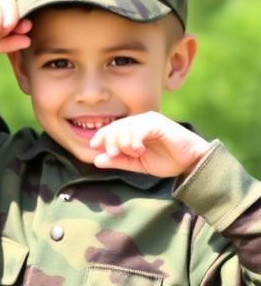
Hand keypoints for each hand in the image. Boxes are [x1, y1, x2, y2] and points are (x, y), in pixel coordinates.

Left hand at [88, 112, 209, 176]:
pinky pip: (139, 128)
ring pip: (125, 127)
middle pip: (116, 127)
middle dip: (110, 140)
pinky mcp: (158, 123)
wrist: (192, 163)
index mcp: (134, 129)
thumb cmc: (167, 161)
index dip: (101, 136)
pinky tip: (139, 151)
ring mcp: (150, 121)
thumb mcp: (137, 164)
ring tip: (132, 154)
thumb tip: (96, 160)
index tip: (93, 147)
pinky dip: (135, 140)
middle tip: (112, 153)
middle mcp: (141, 122)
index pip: (112, 129)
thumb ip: (118, 161)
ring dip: (123, 142)